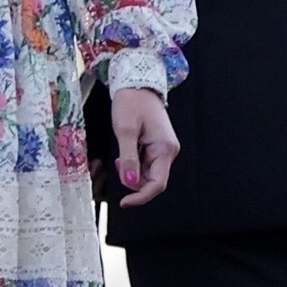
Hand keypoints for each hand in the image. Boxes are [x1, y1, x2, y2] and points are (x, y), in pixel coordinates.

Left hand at [110, 86, 178, 207]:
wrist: (136, 84)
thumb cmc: (132, 102)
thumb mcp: (125, 130)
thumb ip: (128, 158)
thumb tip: (130, 182)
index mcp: (165, 148)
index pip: (157, 184)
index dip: (141, 197)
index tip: (124, 202)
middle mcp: (168, 151)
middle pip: (152, 181)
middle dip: (133, 180)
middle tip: (118, 164)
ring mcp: (163, 149)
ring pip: (147, 173)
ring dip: (131, 171)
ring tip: (121, 154)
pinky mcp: (156, 147)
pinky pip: (145, 164)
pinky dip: (133, 163)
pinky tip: (126, 151)